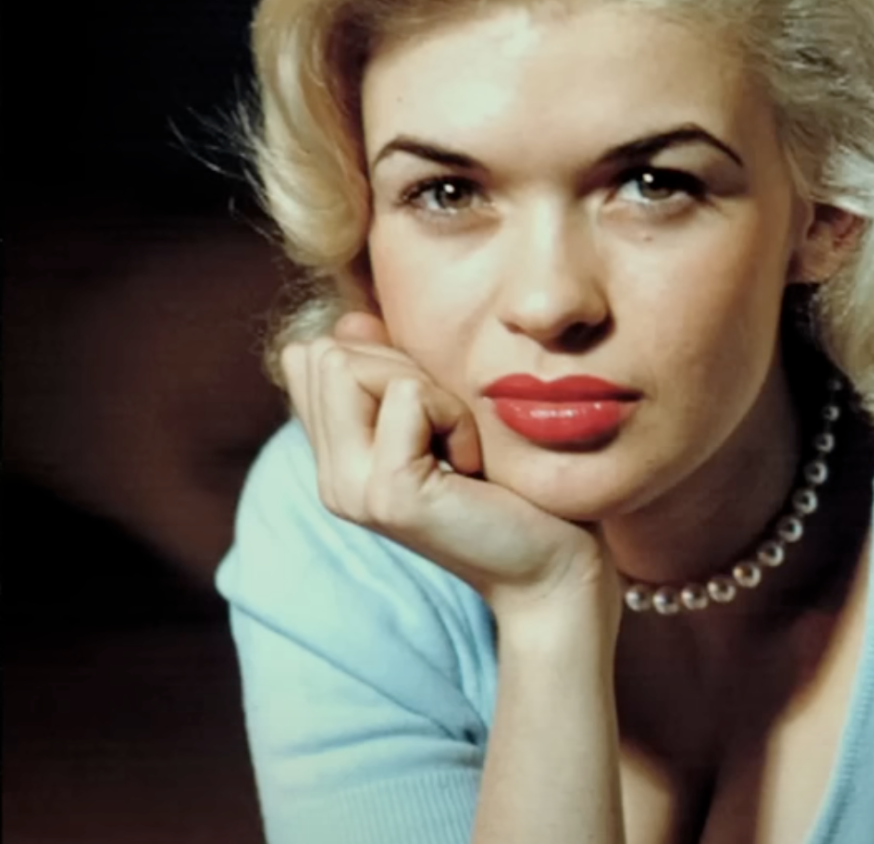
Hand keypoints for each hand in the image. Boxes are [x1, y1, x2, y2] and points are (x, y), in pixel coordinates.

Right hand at [280, 313, 616, 623]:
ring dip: (429, 389)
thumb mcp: (444, 414)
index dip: (382, 358)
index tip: (434, 412)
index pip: (311, 358)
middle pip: (327, 353)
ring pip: (352, 365)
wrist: (553, 564)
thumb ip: (393, 371)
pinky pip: (407, 393)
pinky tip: (472, 463)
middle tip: (451, 431)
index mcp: (337, 459)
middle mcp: (331, 478)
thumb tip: (352, 318)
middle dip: (403, 367)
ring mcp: (351, 490)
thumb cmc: (512, 484)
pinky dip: (453, 413)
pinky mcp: (390, 493)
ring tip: (460, 446)